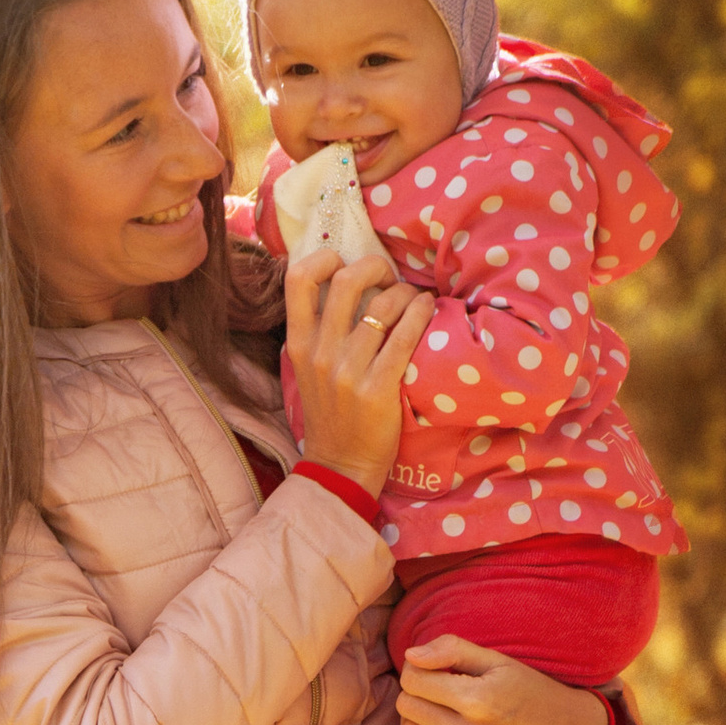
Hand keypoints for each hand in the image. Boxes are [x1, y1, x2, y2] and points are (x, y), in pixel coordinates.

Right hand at [283, 244, 430, 494]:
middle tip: (388, 277)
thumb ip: (319, 332)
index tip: (345, 264)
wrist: (339, 466)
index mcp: (299, 344)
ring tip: (414, 300)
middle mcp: (320, 353)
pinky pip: (405, 335)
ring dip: (405, 293)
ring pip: (382, 305)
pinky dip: (421, 314)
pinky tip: (428, 311)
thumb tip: (343, 283)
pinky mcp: (378, 388)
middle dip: (375, 266)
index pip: (297, 279)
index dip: (324, 259)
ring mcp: (348, 371)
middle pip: (346, 280)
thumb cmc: (330, 414)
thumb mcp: (308, 370)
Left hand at [397, 636, 613, 724]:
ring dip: (417, 720)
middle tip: (437, 690)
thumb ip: (451, 650)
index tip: (431, 670)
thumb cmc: (530, 692)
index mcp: (478, 700)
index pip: (412, 680)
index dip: (416, 670)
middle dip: (415, 693)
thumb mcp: (497, 661)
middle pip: (408, 708)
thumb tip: (409, 656)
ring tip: (439, 712)